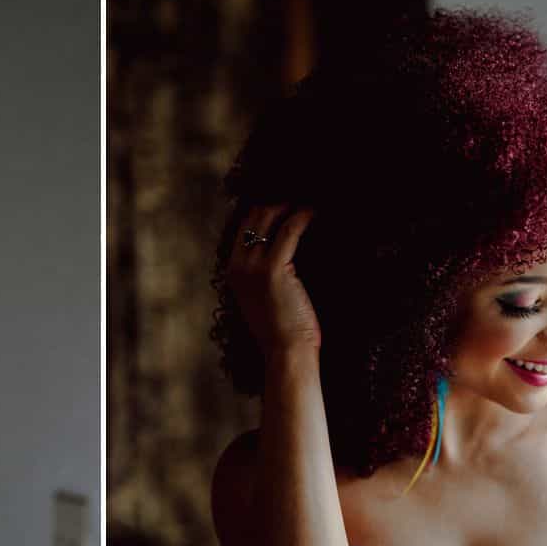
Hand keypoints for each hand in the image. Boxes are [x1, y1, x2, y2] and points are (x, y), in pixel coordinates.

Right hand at [226, 205, 320, 352]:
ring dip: (291, 202)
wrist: (285, 354)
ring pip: (269, 216)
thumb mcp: (264, 298)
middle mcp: (237, 265)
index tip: (287, 196)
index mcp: (232, 271)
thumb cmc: (282, 331)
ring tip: (310, 198)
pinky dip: (303, 216)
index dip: (265, 206)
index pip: (245, 225)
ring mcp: (252, 267)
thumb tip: (283, 253)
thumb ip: (264, 274)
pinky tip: (314, 211)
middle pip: (254, 215)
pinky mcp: (273, 269)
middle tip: (302, 191)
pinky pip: (289, 230)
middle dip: (278, 198)